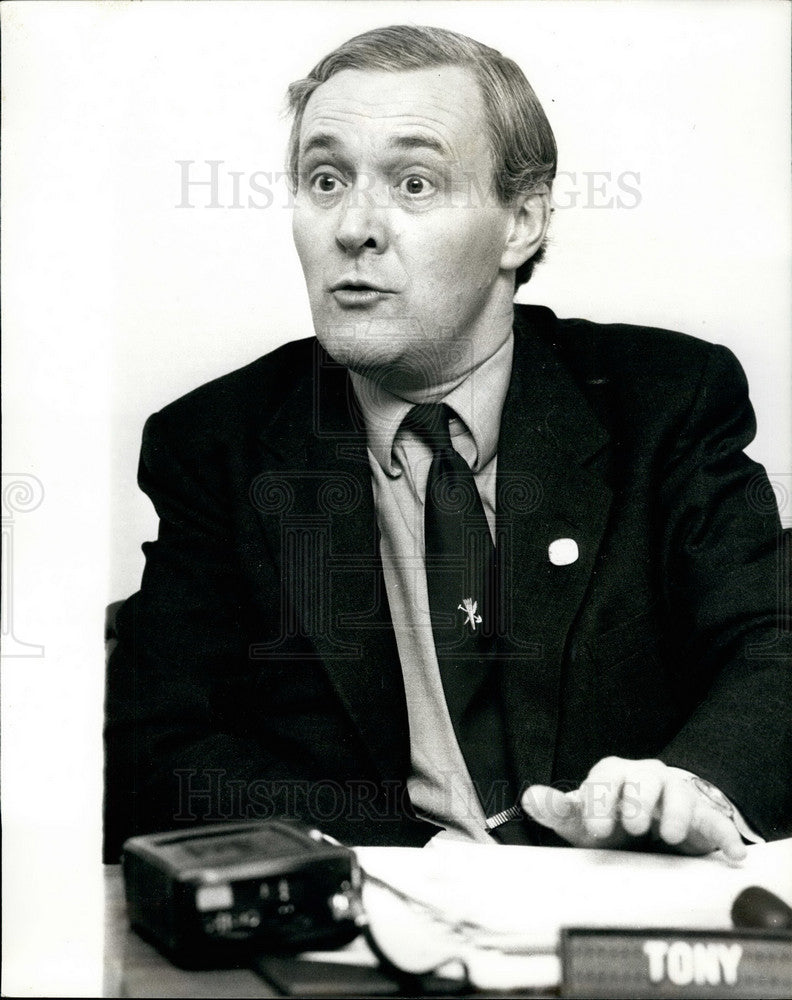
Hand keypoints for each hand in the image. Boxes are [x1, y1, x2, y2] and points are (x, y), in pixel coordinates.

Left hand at [521, 757, 746, 862]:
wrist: (650, 824)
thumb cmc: (612, 818)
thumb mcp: (583, 820)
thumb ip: (558, 811)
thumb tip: (528, 798)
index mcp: (614, 774)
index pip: (605, 776)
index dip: (600, 800)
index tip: (596, 829)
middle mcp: (645, 777)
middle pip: (644, 777)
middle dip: (637, 800)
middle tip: (631, 826)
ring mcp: (676, 794)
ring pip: (680, 792)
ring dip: (676, 813)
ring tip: (668, 837)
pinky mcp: (701, 816)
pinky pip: (716, 821)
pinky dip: (724, 836)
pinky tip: (732, 853)